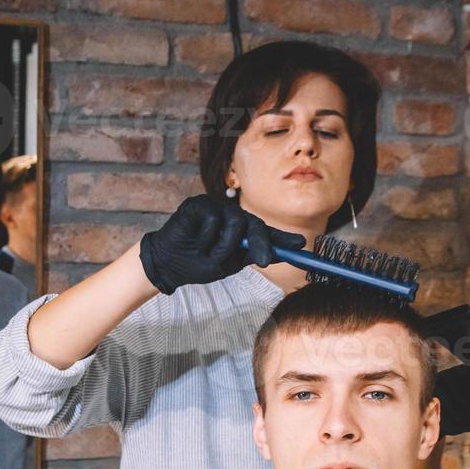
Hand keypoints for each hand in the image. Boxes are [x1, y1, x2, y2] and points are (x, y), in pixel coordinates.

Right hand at [138, 195, 305, 294]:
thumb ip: (251, 254)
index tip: (301, 246)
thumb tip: (277, 252)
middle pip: (254, 223)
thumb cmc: (197, 264)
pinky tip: (195, 241)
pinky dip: (206, 236)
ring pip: (235, 222)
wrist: (168, 265)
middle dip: (261, 244)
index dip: (282, 238)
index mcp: (240, 231)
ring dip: (224, 245)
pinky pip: (213, 218)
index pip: (265, 231)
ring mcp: (215, 207)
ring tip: (207, 253)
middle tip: (264, 262)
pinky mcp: (199, 203)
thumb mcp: (228, 264)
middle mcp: (231, 215)